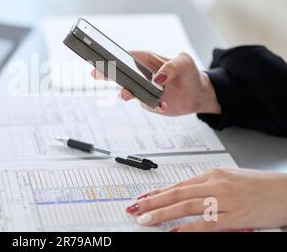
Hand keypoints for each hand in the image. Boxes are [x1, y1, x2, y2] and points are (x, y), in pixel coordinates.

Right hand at [91, 51, 220, 115]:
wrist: (198, 94)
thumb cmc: (190, 73)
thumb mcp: (185, 62)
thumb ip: (173, 66)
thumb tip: (158, 77)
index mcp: (146, 60)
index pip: (126, 56)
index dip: (113, 57)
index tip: (102, 59)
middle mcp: (141, 74)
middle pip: (119, 73)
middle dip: (107, 73)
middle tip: (96, 74)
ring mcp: (143, 88)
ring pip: (127, 90)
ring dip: (125, 93)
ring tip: (126, 94)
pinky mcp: (148, 102)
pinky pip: (145, 104)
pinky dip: (153, 106)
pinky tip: (163, 105)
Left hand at [125, 168, 286, 230]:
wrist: (286, 192)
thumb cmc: (260, 185)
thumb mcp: (230, 178)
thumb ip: (207, 185)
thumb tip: (185, 193)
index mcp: (213, 174)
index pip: (178, 185)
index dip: (157, 192)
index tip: (142, 197)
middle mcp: (215, 185)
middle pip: (176, 194)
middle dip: (152, 201)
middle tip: (134, 207)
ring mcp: (224, 201)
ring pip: (185, 207)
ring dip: (162, 213)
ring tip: (145, 219)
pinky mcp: (234, 217)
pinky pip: (206, 223)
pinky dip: (187, 228)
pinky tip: (173, 232)